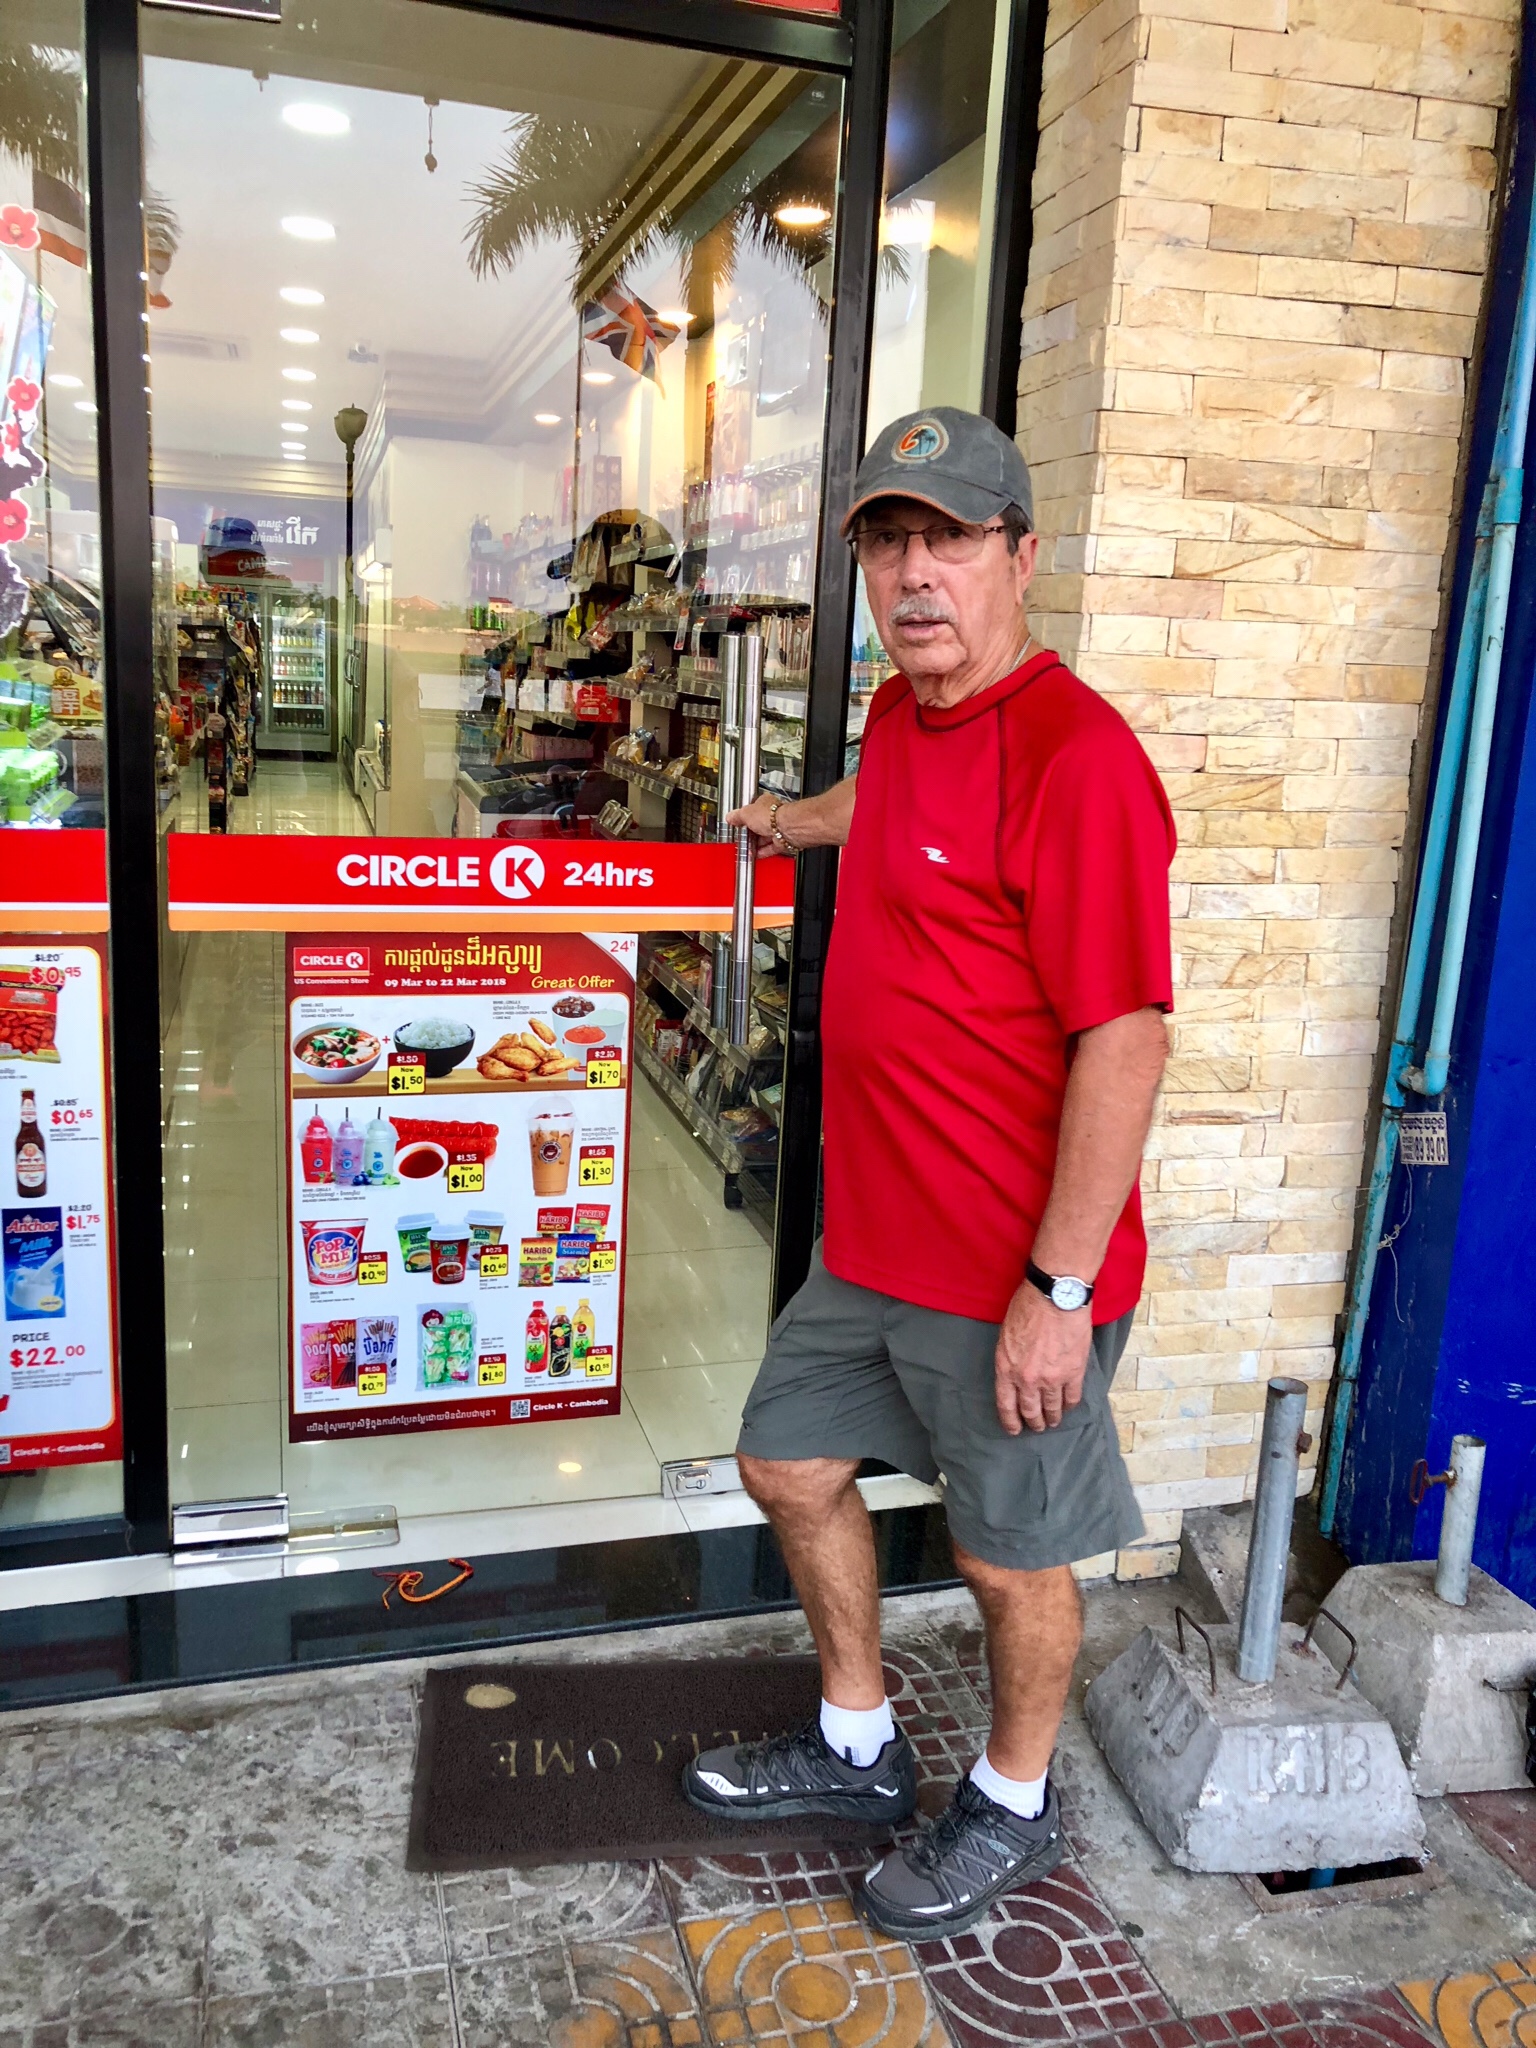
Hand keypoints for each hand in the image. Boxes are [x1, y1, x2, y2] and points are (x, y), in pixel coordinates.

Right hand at [726, 791, 784, 857]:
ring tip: (747, 848)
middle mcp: (773, 816)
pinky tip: (756, 854)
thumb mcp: (746, 814)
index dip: (744, 817)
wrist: (786, 828)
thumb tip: (730, 817)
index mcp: (765, 803)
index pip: (752, 810)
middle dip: (750, 833)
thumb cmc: (771, 816)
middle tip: (741, 838)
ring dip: (756, 844)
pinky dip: (763, 851)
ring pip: (765, 837)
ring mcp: (779, 829)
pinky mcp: (783, 841)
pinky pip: (771, 847)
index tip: (737, 824)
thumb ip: (737, 816)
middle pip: (759, 825)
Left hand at [994, 1280, 1092, 1432]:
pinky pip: (1072, 1397)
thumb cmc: (1027, 1307)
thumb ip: (1010, 1358)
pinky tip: (1069, 1407)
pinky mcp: (1074, 1372)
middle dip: (1033, 1422)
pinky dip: (1070, 1405)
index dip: (1010, 1421)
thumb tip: (1015, 1372)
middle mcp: (1027, 1379)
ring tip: (1054, 1422)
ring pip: (1052, 1408)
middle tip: (1037, 1427)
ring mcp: (1052, 1378)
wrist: (1055, 1297)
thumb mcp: (1006, 1335)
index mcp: (1006, 1368)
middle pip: (1030, 1410)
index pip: (1006, 1404)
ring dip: (1053, 1417)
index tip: (1014, 1430)